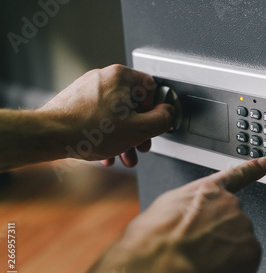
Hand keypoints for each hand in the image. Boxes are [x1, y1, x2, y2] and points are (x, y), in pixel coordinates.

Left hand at [38, 64, 173, 166]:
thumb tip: (169, 114)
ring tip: (125, 155)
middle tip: (141, 145)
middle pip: (134, 104)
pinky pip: (100, 118)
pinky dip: (107, 135)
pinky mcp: (77, 102)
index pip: (152, 88)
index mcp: (121, 77)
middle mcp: (104, 78)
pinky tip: (107, 153)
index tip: (155, 126)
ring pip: (117, 114)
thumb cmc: (89, 130)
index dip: (157, 111)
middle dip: (139, 130)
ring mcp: (88, 89)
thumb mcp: (139, 130)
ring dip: (125, 137)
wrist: (50, 136)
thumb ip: (162, 120)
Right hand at [77, 157, 265, 272]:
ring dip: (225, 256)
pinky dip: (232, 272)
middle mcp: (230, 204)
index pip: (235, 175)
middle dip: (219, 239)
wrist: (161, 263)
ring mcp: (242, 226)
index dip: (252, 169)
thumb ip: (187, 210)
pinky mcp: (251, 250)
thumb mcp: (164, 210)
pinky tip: (212, 272)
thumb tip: (187, 223)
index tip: (265, 163)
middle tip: (198, 252)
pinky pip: (245, 264)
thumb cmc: (154, 239)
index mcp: (207, 192)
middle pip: (232, 224)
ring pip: (238, 246)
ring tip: (201, 263)